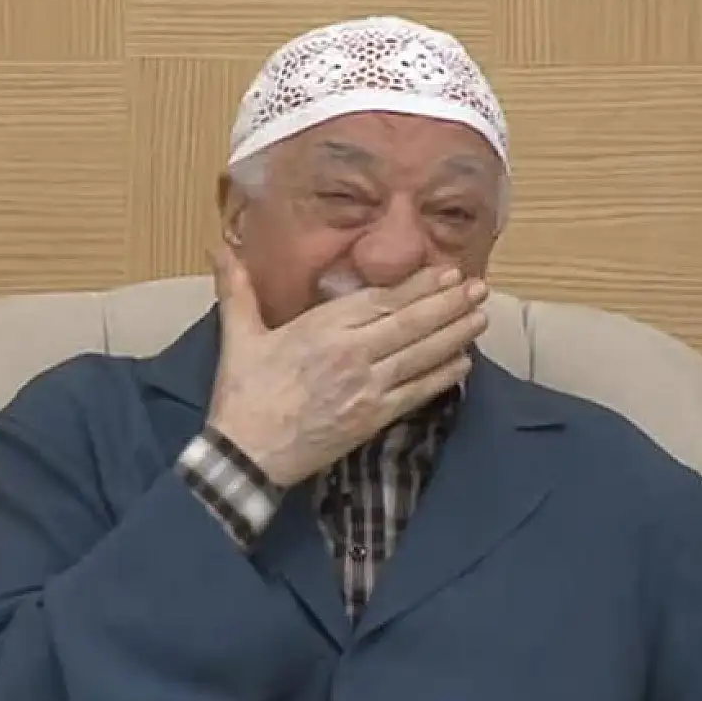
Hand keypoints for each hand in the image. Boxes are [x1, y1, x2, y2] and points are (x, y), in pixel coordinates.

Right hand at [205, 246, 488, 488]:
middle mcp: (352, 353)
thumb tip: (219, 246)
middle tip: (480, 287)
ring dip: (455, 335)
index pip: (382, 300)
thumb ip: (237, 289)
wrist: (246, 454)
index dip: (419, 285)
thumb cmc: (243, 393)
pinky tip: (464, 364)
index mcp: (323, 328)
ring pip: (421, 355)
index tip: (447, 271)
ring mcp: (367, 387)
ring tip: (481, 317)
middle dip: (449, 304)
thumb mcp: (238, 336)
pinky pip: (416, 393)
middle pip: (411, 323)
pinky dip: (442, 378)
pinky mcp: (372, 418)